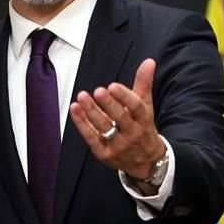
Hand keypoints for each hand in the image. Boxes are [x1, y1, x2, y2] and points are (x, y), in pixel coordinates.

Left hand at [69, 58, 165, 179]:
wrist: (146, 162)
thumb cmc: (143, 128)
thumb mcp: (146, 106)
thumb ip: (143, 83)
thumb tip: (149, 61)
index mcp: (144, 120)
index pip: (136, 107)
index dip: (125, 97)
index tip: (113, 86)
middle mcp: (132, 133)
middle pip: (120, 118)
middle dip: (109, 104)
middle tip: (98, 91)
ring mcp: (118, 145)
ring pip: (104, 127)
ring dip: (91, 112)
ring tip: (82, 97)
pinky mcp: (104, 153)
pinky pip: (91, 138)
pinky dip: (82, 124)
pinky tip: (75, 109)